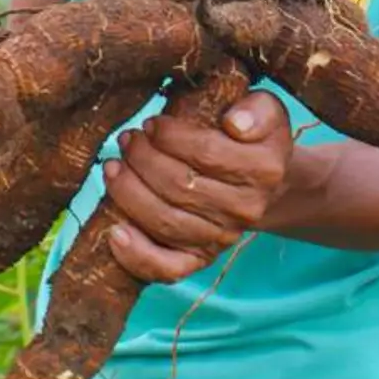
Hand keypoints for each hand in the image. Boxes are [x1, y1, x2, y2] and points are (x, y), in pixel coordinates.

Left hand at [103, 90, 293, 283]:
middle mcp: (245, 209)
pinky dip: (137, 255)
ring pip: (165, 222)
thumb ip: (257, 110)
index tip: (151, 124)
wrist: (261, 182)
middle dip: (142, 159)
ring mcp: (222, 238)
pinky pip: (168, 269)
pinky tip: (115, 232)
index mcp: (262, 170)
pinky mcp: (200, 259)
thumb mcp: (264, 111)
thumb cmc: (250, 137)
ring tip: (113, 167)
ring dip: (128, 193)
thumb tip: (234, 123)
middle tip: (127, 141)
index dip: (170, 137)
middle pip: (179, 187)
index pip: (207, 153)